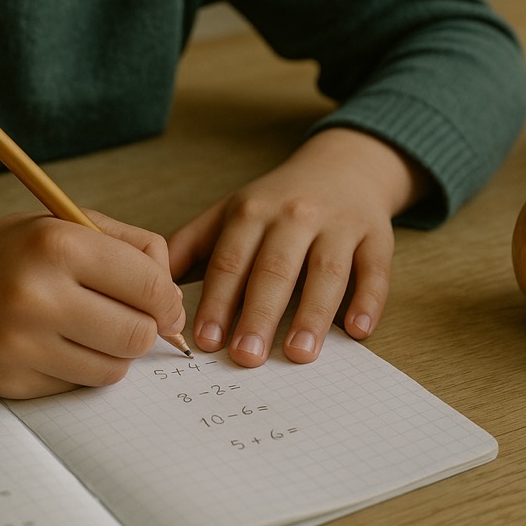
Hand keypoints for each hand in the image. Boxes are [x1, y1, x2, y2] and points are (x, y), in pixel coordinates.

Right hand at [0, 210, 185, 398]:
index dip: (169, 300)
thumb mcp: (65, 224)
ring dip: (113, 353)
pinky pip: (75, 387)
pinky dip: (78, 369)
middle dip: (145, 330)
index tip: (166, 305)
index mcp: (57, 245)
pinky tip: (54, 344)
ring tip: (91, 330)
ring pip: (112, 370)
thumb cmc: (7, 251)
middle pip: (137, 335)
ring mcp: (21, 345)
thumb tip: (175, 300)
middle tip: (132, 320)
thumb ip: (131, 248)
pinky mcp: (10, 382)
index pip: (150, 286)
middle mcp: (37, 296)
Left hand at [168, 128, 425, 366]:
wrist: (344, 168)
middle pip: (274, 269)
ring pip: (326, 271)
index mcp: (252, 213)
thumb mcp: (230, 212)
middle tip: (245, 357)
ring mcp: (339, 225)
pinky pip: (375, 270)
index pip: (230, 261)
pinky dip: (369, 300)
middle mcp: (295, 216)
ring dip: (312, 314)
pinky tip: (357, 331)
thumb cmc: (278, 203)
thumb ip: (190, 246)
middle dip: (258, 314)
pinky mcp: (377, 236)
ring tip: (298, 353)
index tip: (204, 340)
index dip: (216, 302)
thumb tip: (148, 284)